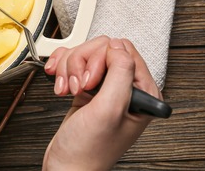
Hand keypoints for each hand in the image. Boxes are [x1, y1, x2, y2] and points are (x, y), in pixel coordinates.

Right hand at [42, 36, 160, 170]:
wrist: (67, 166)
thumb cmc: (89, 150)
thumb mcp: (109, 109)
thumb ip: (120, 73)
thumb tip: (118, 45)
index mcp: (143, 92)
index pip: (123, 50)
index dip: (101, 60)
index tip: (90, 81)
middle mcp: (126, 88)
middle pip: (101, 49)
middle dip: (81, 65)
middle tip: (78, 88)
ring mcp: (106, 88)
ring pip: (85, 55)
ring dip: (69, 69)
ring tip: (68, 90)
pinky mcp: (88, 88)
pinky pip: (73, 63)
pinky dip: (62, 70)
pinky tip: (60, 84)